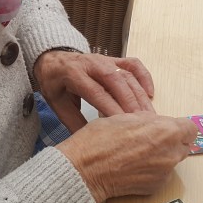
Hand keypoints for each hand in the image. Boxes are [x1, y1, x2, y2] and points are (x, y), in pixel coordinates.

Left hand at [34, 50, 154, 132]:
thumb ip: (72, 121)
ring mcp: (105, 60)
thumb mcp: (56, 103)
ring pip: (127, 74)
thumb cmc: (54, 83)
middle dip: (130, 103)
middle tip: (142, 123)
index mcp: (74, 74)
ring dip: (139, 94)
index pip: (96, 92)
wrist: (52, 59)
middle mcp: (92, 64)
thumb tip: (88, 143)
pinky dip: (144, 77)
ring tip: (148, 115)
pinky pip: (133, 65)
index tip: (122, 125)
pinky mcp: (114, 59)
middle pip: (116, 82)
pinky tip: (150, 93)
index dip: (110, 108)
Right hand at [56, 113, 196, 202]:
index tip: (170, 128)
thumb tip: (156, 123)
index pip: (191, 128)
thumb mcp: (126, 116)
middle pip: (183, 145)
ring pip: (172, 160)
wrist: (86, 170)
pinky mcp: (156, 186)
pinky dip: (152, 171)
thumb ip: (149, 120)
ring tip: (138, 154)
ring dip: (162, 156)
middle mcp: (171, 153)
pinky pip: (162, 175)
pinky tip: (134, 167)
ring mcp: (165, 172)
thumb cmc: (100, 140)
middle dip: (171, 141)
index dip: (179, 127)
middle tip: (150, 140)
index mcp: (167, 131)